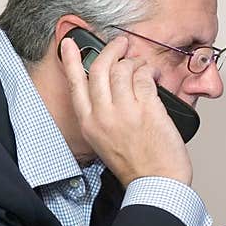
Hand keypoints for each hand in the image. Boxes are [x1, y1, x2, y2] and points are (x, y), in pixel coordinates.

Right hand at [60, 35, 191, 186]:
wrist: (155, 183)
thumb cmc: (136, 166)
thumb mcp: (105, 141)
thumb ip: (103, 115)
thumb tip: (113, 86)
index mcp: (89, 124)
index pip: (76, 84)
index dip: (72, 60)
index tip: (69, 44)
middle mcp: (103, 115)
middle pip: (100, 68)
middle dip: (111, 49)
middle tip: (121, 43)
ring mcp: (124, 111)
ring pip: (123, 69)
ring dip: (134, 60)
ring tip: (142, 64)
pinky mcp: (146, 108)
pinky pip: (143, 77)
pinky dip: (148, 71)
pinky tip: (152, 74)